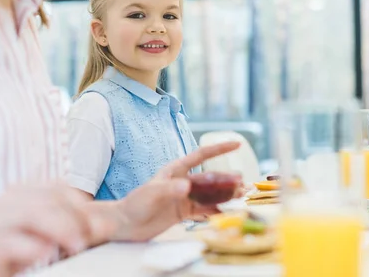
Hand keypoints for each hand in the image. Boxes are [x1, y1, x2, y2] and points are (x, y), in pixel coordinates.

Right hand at [0, 184, 116, 276]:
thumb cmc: (19, 250)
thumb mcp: (49, 233)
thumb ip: (75, 225)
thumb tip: (109, 225)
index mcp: (25, 192)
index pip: (59, 188)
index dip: (82, 205)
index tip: (100, 226)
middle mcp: (9, 201)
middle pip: (49, 199)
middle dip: (75, 218)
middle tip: (89, 239)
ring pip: (32, 213)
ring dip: (60, 229)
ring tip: (76, 245)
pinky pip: (10, 242)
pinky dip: (32, 247)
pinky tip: (46, 254)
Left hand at [112, 141, 239, 241]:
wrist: (125, 224)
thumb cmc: (135, 204)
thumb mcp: (152, 194)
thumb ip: (170, 189)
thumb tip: (187, 186)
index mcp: (175, 169)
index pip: (201, 155)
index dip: (219, 149)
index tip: (237, 144)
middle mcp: (182, 181)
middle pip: (209, 178)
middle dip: (226, 179)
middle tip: (243, 183)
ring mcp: (184, 197)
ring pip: (209, 194)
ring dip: (224, 194)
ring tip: (240, 196)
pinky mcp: (183, 212)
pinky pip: (203, 209)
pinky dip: (215, 210)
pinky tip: (227, 212)